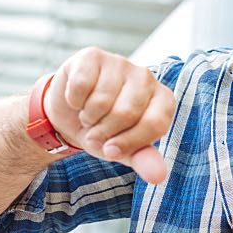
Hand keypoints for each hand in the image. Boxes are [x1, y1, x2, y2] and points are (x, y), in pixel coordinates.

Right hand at [44, 47, 174, 184]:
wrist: (70, 113)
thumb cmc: (105, 131)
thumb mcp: (123, 150)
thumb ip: (143, 160)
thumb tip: (159, 176)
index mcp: (162, 99)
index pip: (155, 123)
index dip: (129, 142)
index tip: (111, 151)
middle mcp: (146, 77)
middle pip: (126, 112)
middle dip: (104, 132)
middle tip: (95, 134)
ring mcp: (120, 62)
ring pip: (101, 100)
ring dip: (87, 117)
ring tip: (88, 116)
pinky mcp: (93, 55)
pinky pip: (80, 87)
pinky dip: (73, 101)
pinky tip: (77, 99)